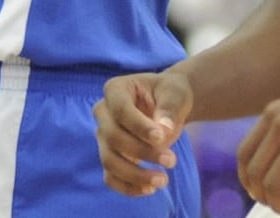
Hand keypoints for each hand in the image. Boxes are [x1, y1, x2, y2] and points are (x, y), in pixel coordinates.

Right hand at [92, 69, 192, 197]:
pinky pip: (110, 177)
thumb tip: (164, 131)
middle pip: (113, 137)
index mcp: (115, 89)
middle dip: (142, 152)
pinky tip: (150, 189)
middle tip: (172, 160)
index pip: (120, 110)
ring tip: (163, 180)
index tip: (162, 137)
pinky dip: (128, 187)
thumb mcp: (175, 94)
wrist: (168, 105)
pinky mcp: (110, 157)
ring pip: (109, 160)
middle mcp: (103, 112)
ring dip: (135, 175)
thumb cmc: (170, 94)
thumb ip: (170, 109)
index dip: (139, 126)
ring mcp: (104, 136)